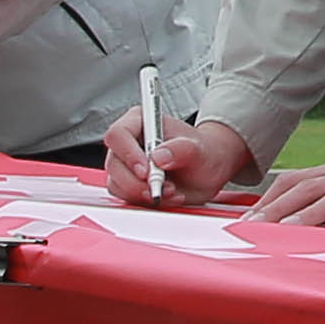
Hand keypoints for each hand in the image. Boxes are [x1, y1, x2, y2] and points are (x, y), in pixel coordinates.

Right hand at [107, 111, 261, 209]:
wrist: (210, 170)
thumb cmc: (204, 152)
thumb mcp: (199, 149)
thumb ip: (181, 149)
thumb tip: (159, 157)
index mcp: (141, 122)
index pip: (118, 135)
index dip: (128, 154)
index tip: (146, 171)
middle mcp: (130, 142)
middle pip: (114, 164)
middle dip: (137, 182)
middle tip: (162, 187)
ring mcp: (128, 165)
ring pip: (117, 184)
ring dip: (144, 193)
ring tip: (172, 190)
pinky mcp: (131, 185)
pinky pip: (127, 197)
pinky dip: (146, 201)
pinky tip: (168, 196)